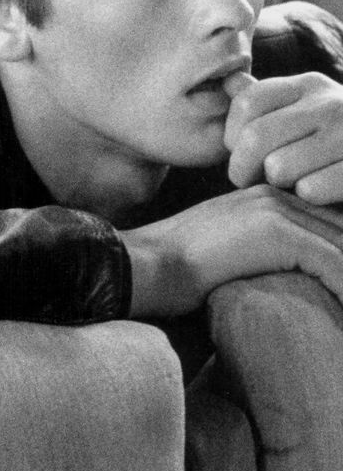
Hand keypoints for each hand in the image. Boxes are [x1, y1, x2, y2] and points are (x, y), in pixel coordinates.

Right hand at [121, 184, 342, 317]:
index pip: (332, 219)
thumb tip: (291, 277)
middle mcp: (276, 194)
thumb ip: (261, 251)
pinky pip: (336, 263)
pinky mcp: (277, 234)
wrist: (146, 266)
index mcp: (268, 196)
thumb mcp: (227, 251)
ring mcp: (277, 210)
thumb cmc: (177, 271)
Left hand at [223, 70, 342, 203]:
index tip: (237, 151)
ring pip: (279, 167)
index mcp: (309, 84)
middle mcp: (331, 102)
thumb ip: (266, 100)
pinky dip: (308, 197)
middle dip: (242, 168)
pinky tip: (319, 195)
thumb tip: (228, 80)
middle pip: (256, 137)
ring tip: (291, 184)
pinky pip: (311, 189)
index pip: (247, 102)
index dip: (231, 134)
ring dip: (279, 185)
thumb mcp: (303, 111)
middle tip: (249, 180)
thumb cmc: (334, 143)